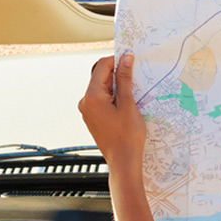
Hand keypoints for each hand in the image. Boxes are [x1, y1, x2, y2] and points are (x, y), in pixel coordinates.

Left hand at [79, 52, 147, 166]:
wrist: (123, 161)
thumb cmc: (127, 136)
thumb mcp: (128, 104)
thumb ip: (125, 79)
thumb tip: (125, 59)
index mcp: (92, 96)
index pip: (101, 67)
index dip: (116, 60)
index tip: (130, 58)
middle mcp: (85, 102)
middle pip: (100, 77)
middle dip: (117, 72)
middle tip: (134, 73)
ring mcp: (88, 110)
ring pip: (102, 88)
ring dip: (117, 85)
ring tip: (133, 90)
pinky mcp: (93, 117)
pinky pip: (102, 99)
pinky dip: (114, 96)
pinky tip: (127, 102)